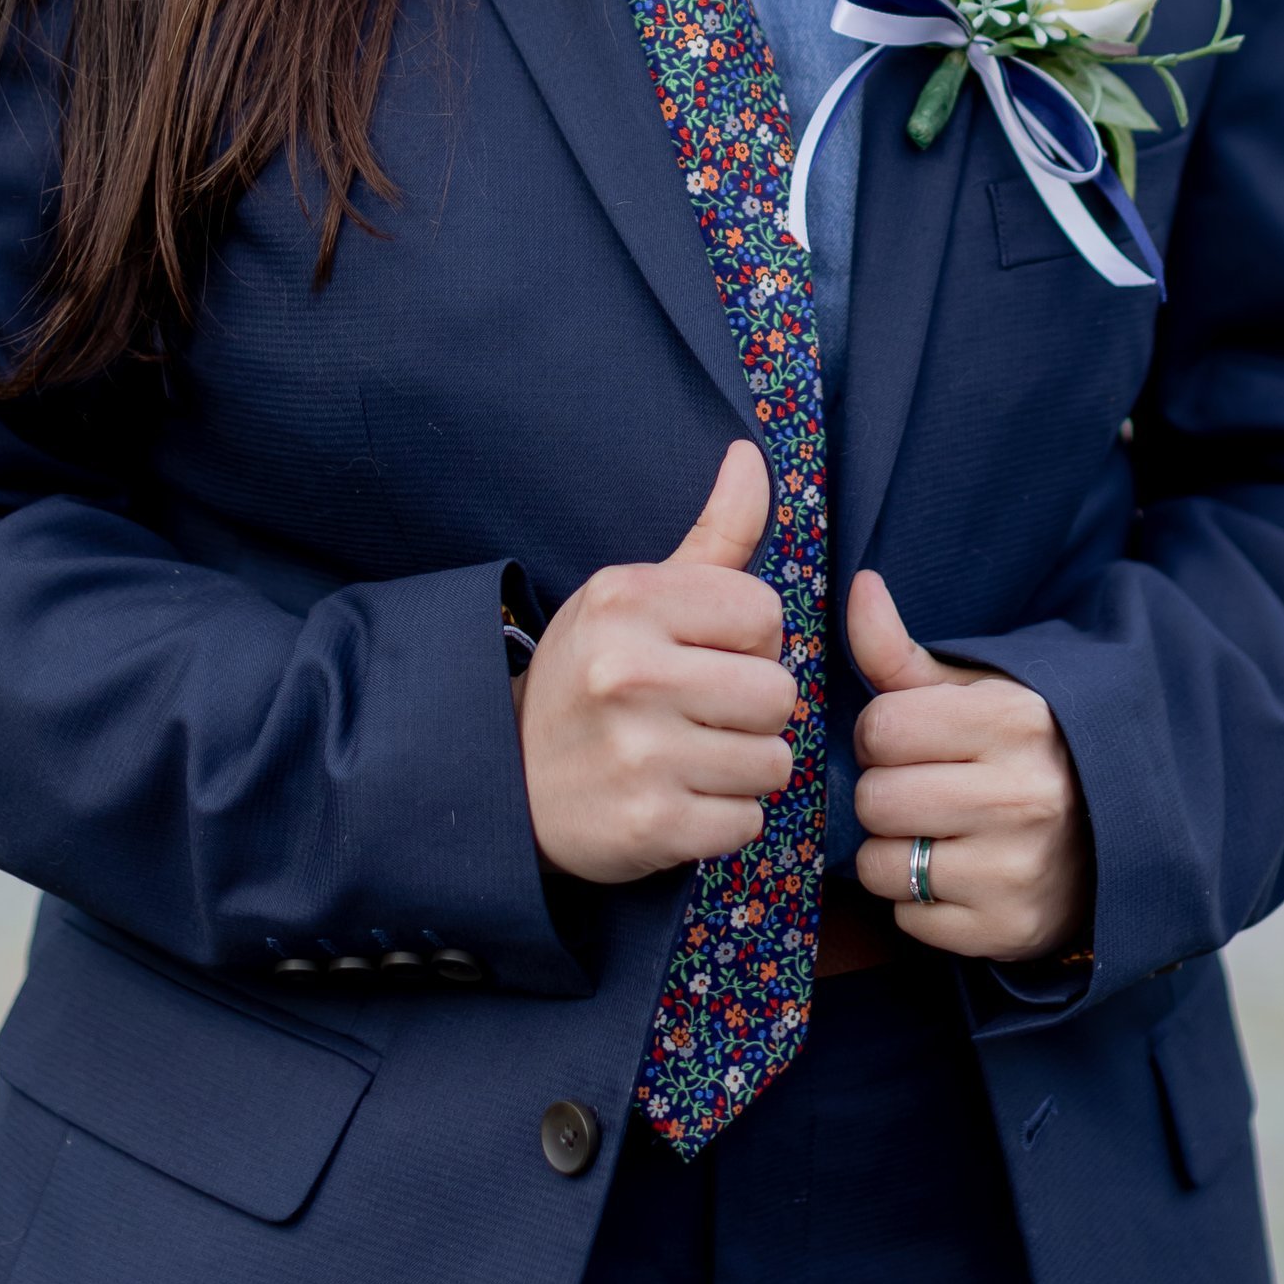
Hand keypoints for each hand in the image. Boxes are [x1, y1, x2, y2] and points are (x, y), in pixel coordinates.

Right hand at [517, 442, 797, 885]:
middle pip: (778, 691)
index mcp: (626, 600)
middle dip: (752, 709)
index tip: (705, 656)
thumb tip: (753, 456)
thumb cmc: (591, 677)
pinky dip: (724, 819)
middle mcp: (627, 672)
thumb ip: (713, 536)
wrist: (505, 780)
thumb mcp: (634, 595)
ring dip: (743, 768)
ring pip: (772, 761)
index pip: (764, 611)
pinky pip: (748, 822)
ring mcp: (638, 754)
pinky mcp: (650, 826)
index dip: (749, 640)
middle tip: (698, 715)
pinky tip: (678, 800)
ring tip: (688, 759)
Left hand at [848, 570, 1092, 963]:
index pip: (880, 727)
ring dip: (893, 853)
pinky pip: (909, 920)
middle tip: (922, 792)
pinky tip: (957, 878)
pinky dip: (919, 903)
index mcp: (1014, 720)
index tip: (913, 743)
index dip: (882, 736)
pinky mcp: (1009, 929)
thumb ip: (899, 649)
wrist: (1106, 838)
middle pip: (876, 798)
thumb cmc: (1017, 754)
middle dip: (884, 794)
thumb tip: (858, 584)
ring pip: (882, 864)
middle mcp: (1023, 795)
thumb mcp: (970, 693)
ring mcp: (1019, 868)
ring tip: (935, 835)